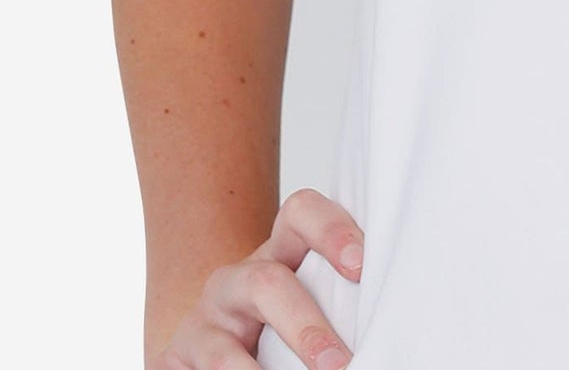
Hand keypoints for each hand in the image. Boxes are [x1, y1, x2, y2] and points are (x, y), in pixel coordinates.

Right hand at [152, 187, 363, 368]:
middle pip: (267, 282)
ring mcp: (201, 324)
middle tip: (339, 364)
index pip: (300, 213)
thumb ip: (339, 299)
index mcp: (278, 253)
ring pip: (223, 348)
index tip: (362, 267)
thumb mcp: (306, 299)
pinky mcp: (172, 362)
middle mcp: (236, 280)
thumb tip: (396, 321)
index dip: (330, 231)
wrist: (208, 345)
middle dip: (306, 327)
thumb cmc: (277, 323)